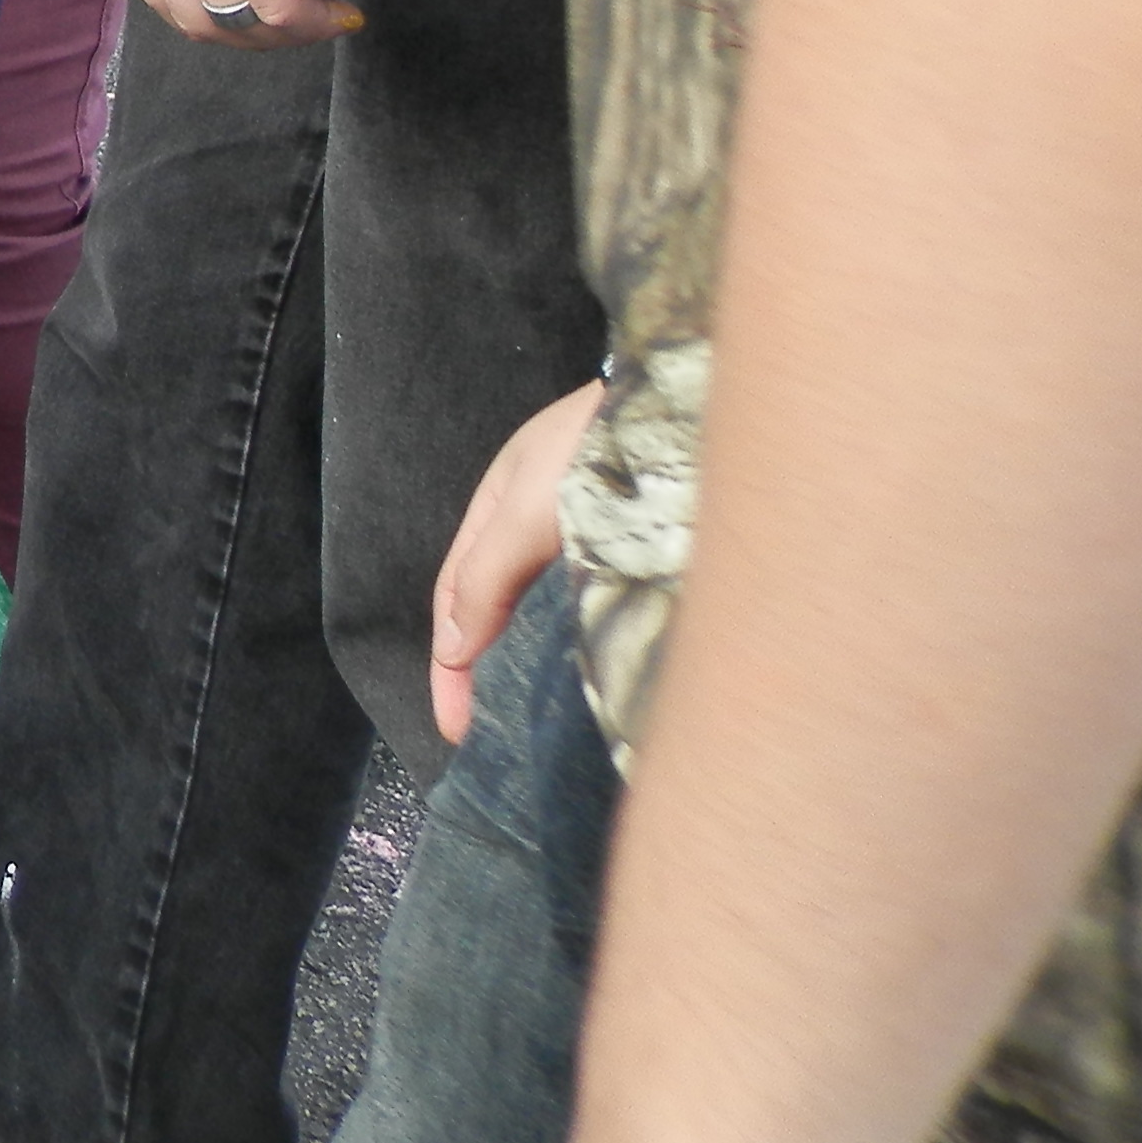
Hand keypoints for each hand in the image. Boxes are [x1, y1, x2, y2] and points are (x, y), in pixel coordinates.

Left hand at [126, 0, 357, 46]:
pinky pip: (279, 10)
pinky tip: (343, 15)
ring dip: (283, 36)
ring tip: (321, 22)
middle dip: (244, 37)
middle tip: (291, 28)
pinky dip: (313, 24)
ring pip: (236, 23)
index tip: (249, 15)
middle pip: (193, 18)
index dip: (204, 17)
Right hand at [433, 378, 606, 748]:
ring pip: (548, 618)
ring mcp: (588, 540)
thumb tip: (451, 650)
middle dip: (489, 676)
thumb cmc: (600, 442)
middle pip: (499, 614)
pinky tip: (596, 679)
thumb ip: (485, 578)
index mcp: (498, 510)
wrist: (691, 402)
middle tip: (495, 741)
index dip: (451, 668)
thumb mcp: (526, 510)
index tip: (458, 730)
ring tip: (540, 725)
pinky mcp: (636, 555)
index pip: (457, 602)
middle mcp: (538, 527)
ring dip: (537, 669)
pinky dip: (584, 652)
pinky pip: (597, 614)